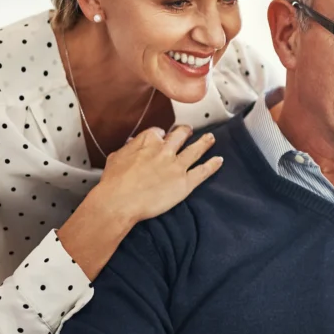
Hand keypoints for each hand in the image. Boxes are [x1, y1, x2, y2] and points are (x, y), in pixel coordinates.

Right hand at [91, 126, 222, 224]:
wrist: (120, 201)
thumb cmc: (114, 183)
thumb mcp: (116, 157)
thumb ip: (129, 147)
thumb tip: (134, 142)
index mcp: (148, 142)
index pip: (159, 132)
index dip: (161, 135)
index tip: (163, 136)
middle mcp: (165, 151)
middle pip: (180, 136)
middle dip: (185, 132)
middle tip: (188, 131)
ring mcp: (177, 166)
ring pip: (196, 150)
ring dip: (205, 142)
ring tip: (211, 138)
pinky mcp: (185, 182)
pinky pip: (203, 171)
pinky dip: (213, 165)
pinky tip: (219, 160)